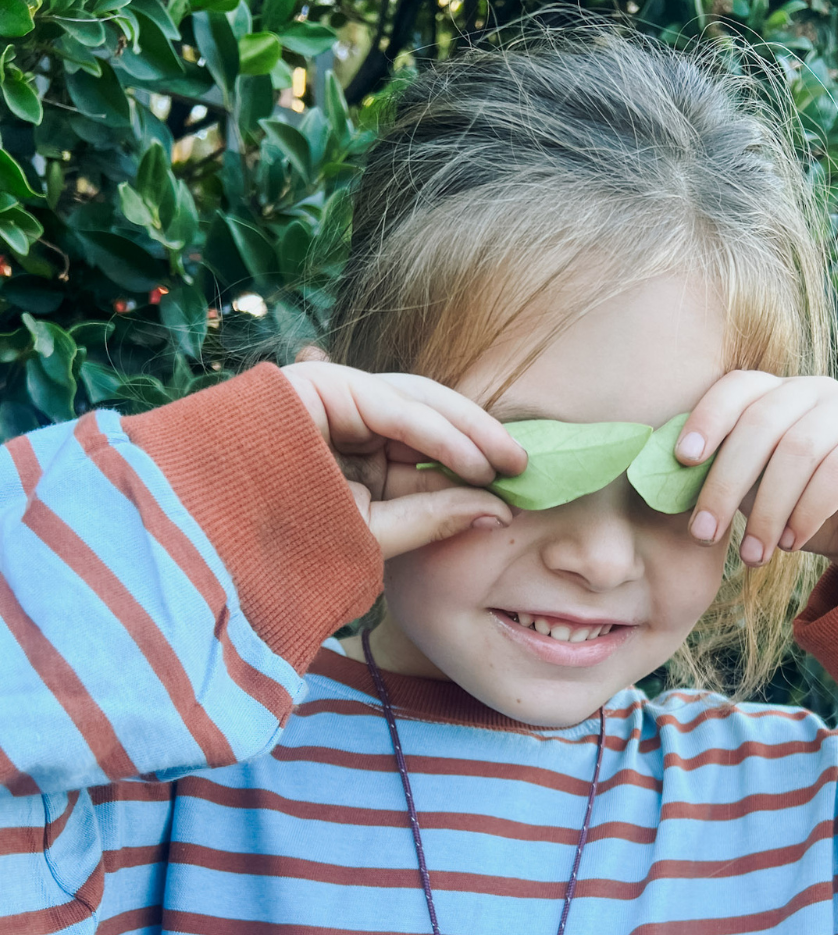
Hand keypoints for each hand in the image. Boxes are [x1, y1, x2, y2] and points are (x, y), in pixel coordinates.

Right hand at [281, 357, 526, 559]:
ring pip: (417, 403)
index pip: (425, 452)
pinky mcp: (319, 385)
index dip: (473, 465)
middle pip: (426, 420)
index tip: (519, 488)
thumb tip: (499, 511)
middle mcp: (347, 426)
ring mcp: (331, 401)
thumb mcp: (375, 537)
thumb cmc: (286, 549)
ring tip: (509, 462)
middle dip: (480, 440)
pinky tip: (475, 459)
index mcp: (356, 460)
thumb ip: (433, 519)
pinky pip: (392, 404)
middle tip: (526, 469)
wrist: (214, 545)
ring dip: (469, 430)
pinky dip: (438, 430)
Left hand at [675, 372, 837, 586]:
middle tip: (704, 536)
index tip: (682, 460)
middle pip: (762, 422)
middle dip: (726, 483)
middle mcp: (818, 390)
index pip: (738, 387)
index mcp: (779, 394)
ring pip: (801, 448)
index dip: (707, 418)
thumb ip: (725, 479)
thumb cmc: (803, 510)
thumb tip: (668, 484)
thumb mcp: (756, 495)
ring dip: (769, 510)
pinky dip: (810, 509)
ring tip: (753, 555)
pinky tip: (793, 542)